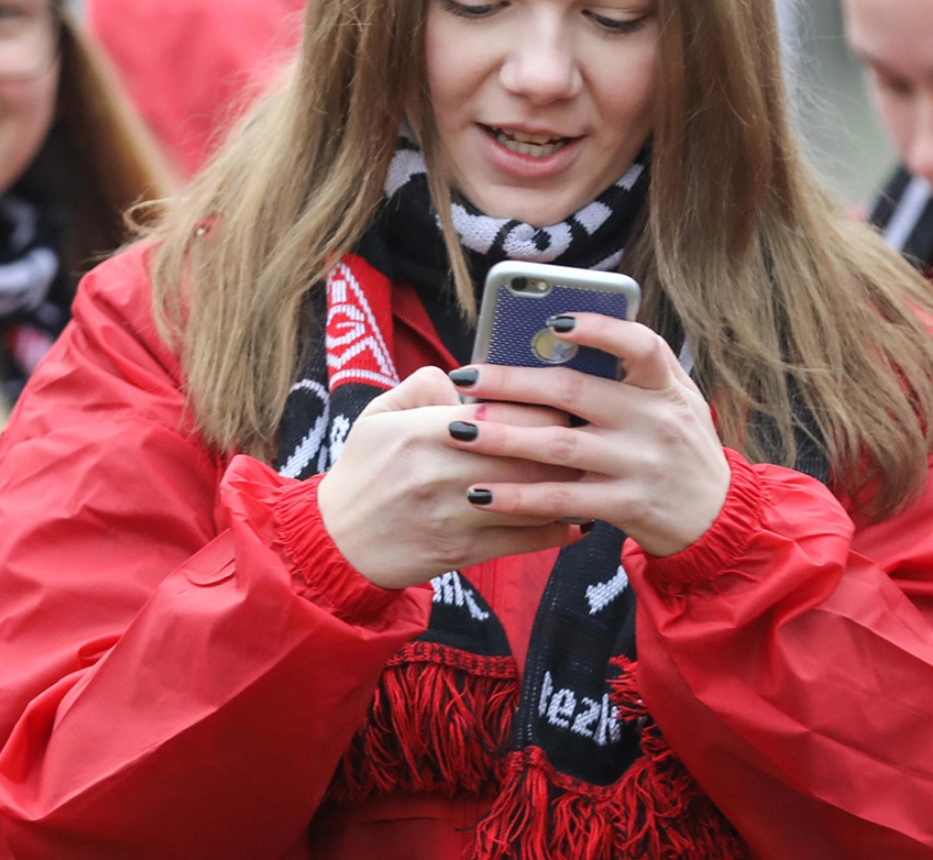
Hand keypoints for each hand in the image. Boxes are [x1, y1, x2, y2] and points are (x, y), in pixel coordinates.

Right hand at [315, 366, 579, 589]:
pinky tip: (577, 521)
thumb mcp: (378, 416)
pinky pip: (522, 541)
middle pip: (525, 454)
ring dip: (569, 488)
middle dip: (565, 446)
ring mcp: (453, 516)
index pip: (500, 412)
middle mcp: (440, 472)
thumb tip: (465, 379)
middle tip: (593, 437)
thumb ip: (422, 386)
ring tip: (596, 476)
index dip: (540, 406)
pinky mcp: (461, 553)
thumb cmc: (363, 472)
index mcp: (422, 431)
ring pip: (530, 497)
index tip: (564, 402)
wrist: (336, 544)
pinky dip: (556, 530)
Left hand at [448, 315, 730, 556]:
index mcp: (665, 386)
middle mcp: (653, 421)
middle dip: (512, 382)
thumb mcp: (678, 399)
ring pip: (559, 446)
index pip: (640, 346)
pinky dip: (519, 497)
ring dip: (503, 437)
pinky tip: (481, 493)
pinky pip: (562, 499)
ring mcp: (639, 464)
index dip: (600, 329)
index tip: (556, 321)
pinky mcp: (626, 506)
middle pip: (574, 392)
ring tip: (457, 431)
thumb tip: (570, 335)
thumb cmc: (685, 447)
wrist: (719, 519)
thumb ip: (638, 369)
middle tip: (465, 377)